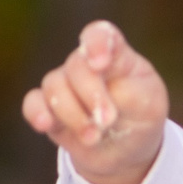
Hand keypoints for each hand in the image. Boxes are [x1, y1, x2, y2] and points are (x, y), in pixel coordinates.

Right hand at [22, 21, 168, 183]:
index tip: (100, 64)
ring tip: (94, 137)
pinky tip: (45, 125)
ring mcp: (66, 86)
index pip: (101, 35)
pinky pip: (33, 103)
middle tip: (108, 120)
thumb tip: (102, 98)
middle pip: (76, 66)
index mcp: (115, 55)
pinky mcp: (49, 110)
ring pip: (54, 86)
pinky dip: (37, 113)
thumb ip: (129, 94)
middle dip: (91, 95)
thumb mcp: (149, 104)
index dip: (97, 44)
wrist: (128, 148)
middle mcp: (86, 65)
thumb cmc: (141, 116)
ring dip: (72, 114)